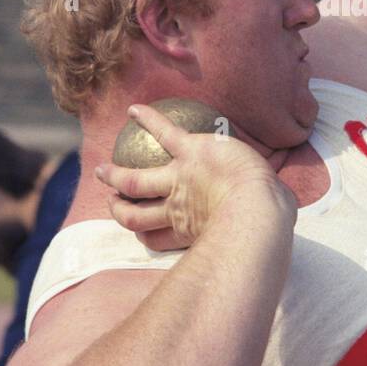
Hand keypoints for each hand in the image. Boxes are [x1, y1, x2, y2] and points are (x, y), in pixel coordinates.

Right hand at [95, 103, 292, 248]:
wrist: (256, 208)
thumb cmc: (260, 226)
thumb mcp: (247, 238)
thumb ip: (246, 236)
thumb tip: (264, 255)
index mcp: (188, 229)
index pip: (154, 238)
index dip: (143, 235)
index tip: (138, 232)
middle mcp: (176, 208)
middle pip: (134, 214)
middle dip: (118, 209)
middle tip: (110, 203)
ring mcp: (178, 179)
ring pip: (135, 181)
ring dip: (115, 176)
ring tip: (102, 171)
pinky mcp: (189, 152)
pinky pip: (164, 132)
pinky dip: (148, 120)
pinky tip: (134, 110)